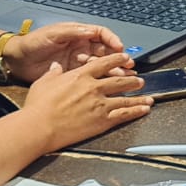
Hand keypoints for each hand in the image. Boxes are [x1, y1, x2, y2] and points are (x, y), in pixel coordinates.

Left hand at [3, 23, 128, 83]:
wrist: (18, 60)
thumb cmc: (33, 42)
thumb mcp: (53, 34)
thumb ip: (72, 32)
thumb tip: (91, 32)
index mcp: (78, 34)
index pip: (101, 34)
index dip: (112, 40)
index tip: (119, 47)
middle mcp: (81, 47)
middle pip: (105, 51)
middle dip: (117, 57)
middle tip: (128, 64)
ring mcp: (78, 61)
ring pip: (101, 65)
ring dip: (113, 69)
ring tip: (124, 75)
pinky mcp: (73, 75)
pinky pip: (91, 77)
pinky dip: (102, 80)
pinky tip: (111, 84)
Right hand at [21, 53, 150, 149]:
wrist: (39, 126)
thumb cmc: (38, 106)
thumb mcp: (43, 83)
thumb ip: (53, 73)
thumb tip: (55, 66)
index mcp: (80, 75)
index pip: (103, 63)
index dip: (116, 60)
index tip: (125, 58)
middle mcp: (93, 87)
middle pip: (119, 80)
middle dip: (131, 80)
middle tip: (139, 80)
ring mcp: (100, 104)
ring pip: (125, 98)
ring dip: (138, 96)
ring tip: (147, 96)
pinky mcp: (102, 120)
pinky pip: (124, 114)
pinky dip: (137, 111)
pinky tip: (144, 110)